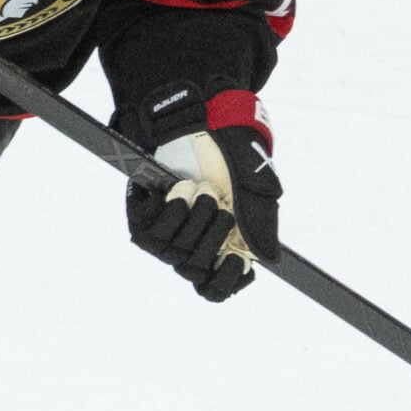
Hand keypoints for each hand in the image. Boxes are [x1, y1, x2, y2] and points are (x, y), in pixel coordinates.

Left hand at [122, 91, 278, 301]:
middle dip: (215, 234)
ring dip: (197, 217)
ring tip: (203, 189)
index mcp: (220, 247)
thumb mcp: (254, 189)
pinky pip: (155, 232)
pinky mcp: (143, 218)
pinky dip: (175, 209)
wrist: (200, 121)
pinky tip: (182, 188)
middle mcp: (191, 246)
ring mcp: (165, 234)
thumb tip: (267, 259)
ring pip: (177, 253)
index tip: (238, 258)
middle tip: (222, 204)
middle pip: (196, 272)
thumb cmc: (231, 156)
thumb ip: (260, 224)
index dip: (225, 281)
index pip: (215, 289)